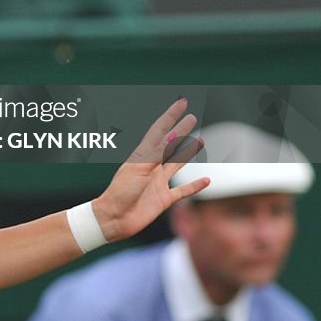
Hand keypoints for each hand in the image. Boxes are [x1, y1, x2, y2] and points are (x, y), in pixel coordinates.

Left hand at [91, 98, 209, 241]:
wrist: (113, 219)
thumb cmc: (121, 192)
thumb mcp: (139, 169)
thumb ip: (156, 153)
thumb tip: (172, 134)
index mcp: (142, 156)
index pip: (159, 130)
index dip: (171, 116)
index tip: (182, 102)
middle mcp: (151, 166)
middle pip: (170, 144)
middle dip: (181, 130)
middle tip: (193, 117)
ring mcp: (158, 182)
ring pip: (177, 164)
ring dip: (188, 153)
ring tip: (200, 142)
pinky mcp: (163, 199)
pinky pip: (183, 191)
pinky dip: (195, 186)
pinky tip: (207, 180)